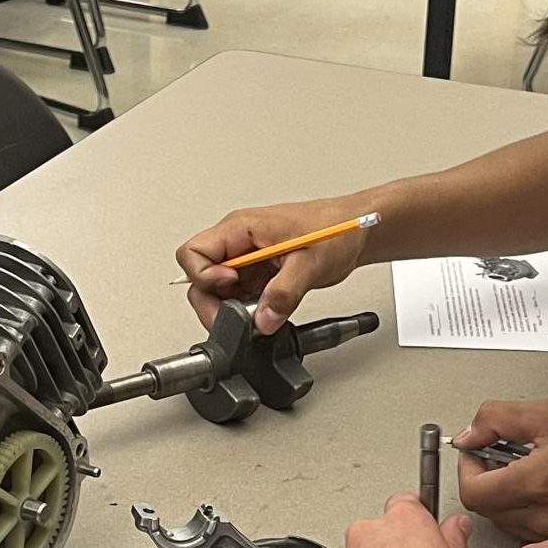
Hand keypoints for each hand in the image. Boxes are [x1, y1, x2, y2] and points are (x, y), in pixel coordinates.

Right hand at [175, 197, 373, 335]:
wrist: (355, 231)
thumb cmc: (335, 229)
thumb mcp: (310, 263)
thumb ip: (284, 293)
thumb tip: (263, 319)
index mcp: (240, 228)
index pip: (193, 253)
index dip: (204, 277)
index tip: (231, 288)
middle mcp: (237, 243)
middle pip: (198, 276)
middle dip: (213, 303)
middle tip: (239, 316)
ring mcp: (245, 259)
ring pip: (216, 291)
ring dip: (231, 309)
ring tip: (259, 312)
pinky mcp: (256, 274)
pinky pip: (237, 296)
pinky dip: (246, 310)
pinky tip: (266, 311)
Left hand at [454, 398, 547, 544]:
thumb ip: (498, 419)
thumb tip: (470, 433)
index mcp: (534, 483)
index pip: (472, 492)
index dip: (466, 468)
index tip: (475, 451)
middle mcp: (542, 515)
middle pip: (485, 507)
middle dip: (485, 477)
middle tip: (498, 452)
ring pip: (504, 519)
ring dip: (503, 492)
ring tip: (525, 465)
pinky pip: (526, 527)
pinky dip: (523, 505)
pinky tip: (541, 482)